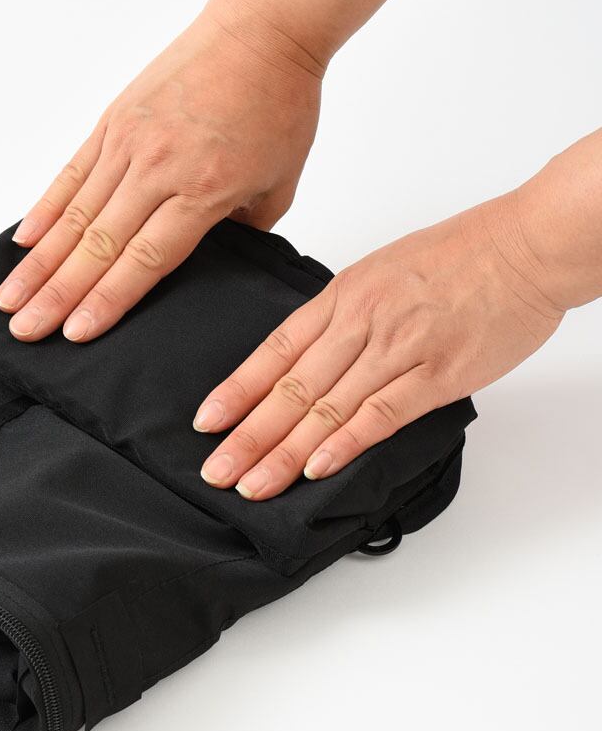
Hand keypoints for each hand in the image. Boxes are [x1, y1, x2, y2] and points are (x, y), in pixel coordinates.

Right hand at [0, 9, 322, 341]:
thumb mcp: (278, 185)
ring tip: (10, 298)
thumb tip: (206, 261)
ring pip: (75, 215)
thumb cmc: (278, 105)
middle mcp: (158, 167)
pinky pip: (71, 174)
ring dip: (39, 263)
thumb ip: (241, 232)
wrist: (263, 28)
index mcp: (204, 189)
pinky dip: (44, 210)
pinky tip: (23, 243)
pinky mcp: (113, 120)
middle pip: (98, 245)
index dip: (107, 300)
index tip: (75, 333)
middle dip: (57, 294)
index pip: (146, 260)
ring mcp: (129, 142)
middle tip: (24, 330)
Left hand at [194, 198, 565, 499]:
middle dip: (249, 436)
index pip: (274, 352)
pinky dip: (346, 443)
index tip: (206, 424)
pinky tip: (316, 469)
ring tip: (252, 485)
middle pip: (291, 389)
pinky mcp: (437, 375)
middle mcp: (360, 324)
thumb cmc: (458, 255)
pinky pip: (382, 414)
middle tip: (217, 472)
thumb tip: (306, 360)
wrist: (525, 245)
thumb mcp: (379, 272)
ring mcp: (397, 350)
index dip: (236, 391)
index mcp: (341, 297)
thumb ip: (341, 317)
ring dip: (284, 452)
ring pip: (327, 409)